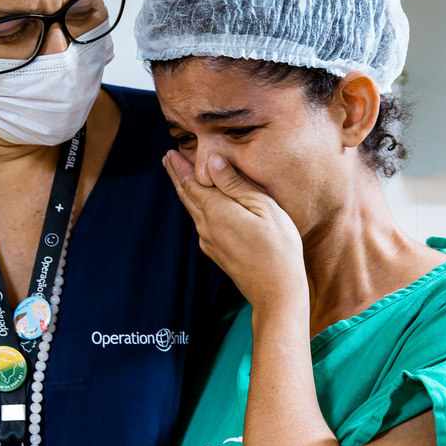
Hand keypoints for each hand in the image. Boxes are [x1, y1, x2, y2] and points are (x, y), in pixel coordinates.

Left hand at [162, 150, 305, 311]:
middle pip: (187, 196)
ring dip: (186, 192)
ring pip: (193, 211)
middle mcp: (206, 227)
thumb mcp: (263, 207)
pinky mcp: (217, 253)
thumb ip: (235, 184)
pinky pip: (201, 224)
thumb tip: (211, 161)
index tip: (170, 154)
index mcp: (216, 211)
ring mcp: (210, 242)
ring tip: (181, 179)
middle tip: (168, 160)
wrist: (276, 292)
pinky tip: (201, 207)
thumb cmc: (278, 247)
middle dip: (177, 177)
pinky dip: (197, 208)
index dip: (180, 167)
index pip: (191, 183)